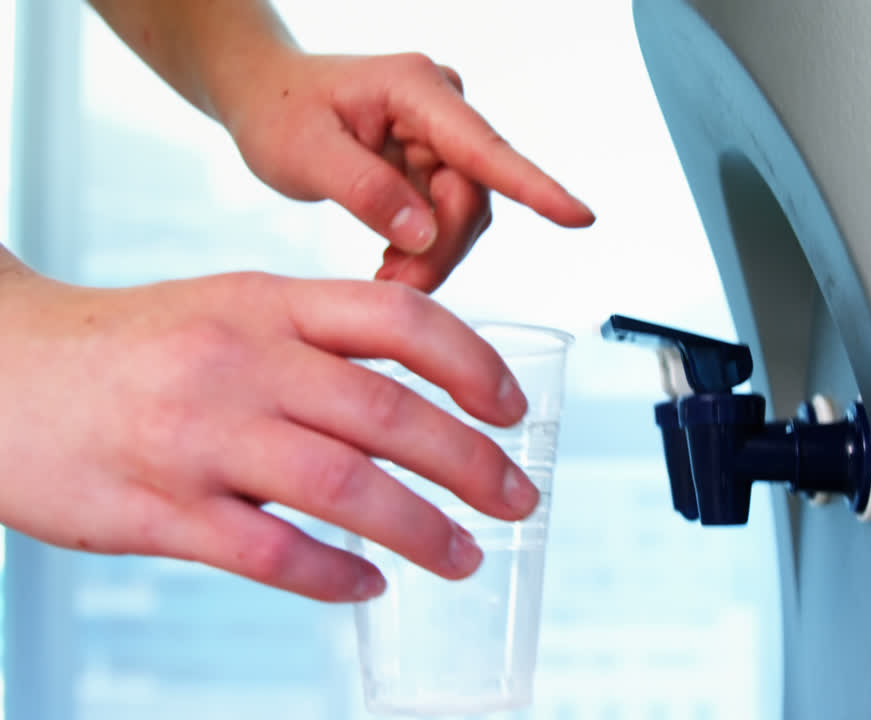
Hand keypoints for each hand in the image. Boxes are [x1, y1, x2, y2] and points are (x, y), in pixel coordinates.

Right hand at [0, 270, 540, 600]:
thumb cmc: (128, 347)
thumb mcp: (228, 311)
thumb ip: (315, 341)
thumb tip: (417, 392)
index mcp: (266, 305)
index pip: (399, 320)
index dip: (474, 364)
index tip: (513, 408)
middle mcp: (240, 362)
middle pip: (390, 414)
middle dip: (474, 463)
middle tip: (519, 498)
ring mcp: (198, 437)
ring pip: (344, 487)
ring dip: (423, 530)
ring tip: (466, 554)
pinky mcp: (157, 510)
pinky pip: (268, 552)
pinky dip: (332, 575)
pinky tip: (368, 585)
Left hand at [221, 51, 594, 291]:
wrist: (263, 96)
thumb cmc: (277, 107)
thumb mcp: (305, 151)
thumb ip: (366, 191)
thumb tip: (423, 233)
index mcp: (415, 90)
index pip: (484, 148)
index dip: (534, 187)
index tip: (577, 216)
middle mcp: (441, 108)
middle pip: (473, 195)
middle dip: (441, 248)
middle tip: (397, 286)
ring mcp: (442, 136)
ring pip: (465, 214)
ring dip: (433, 254)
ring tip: (388, 274)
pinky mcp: (436, 162)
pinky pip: (448, 217)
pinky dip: (425, 247)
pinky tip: (393, 260)